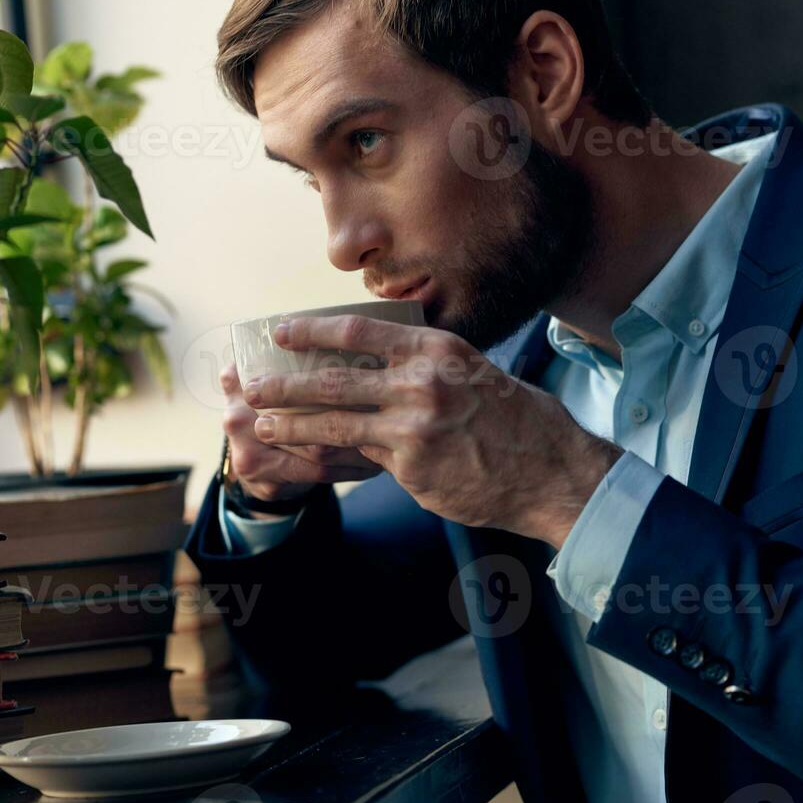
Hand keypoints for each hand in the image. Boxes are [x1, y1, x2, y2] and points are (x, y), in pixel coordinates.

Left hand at [241, 315, 622, 546]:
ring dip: (289, 424)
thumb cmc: (515, 420)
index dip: (311, 331)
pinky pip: (359, 461)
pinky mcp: (413, 470)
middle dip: (283, 383)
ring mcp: (415, 428)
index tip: (280, 332)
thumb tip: (370, 368)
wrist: (551, 471)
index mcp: (436, 349)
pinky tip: (303, 458)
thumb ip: (422, 368)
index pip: (359, 331)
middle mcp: (422, 383)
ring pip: (334, 423)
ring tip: (260, 425)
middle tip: (250, 384)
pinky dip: (328, 459)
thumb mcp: (472, 373)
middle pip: (333, 379)